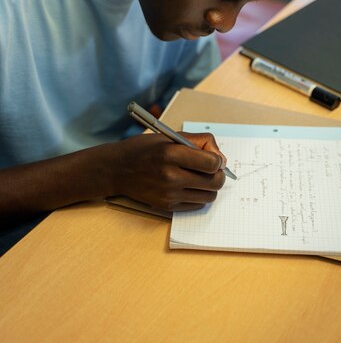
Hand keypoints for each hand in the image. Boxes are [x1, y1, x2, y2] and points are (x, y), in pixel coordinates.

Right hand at [111, 132, 225, 211]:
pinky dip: (199, 196)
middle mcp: (170, 176)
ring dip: (210, 187)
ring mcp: (168, 193)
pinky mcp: (166, 206)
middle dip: (218, 174)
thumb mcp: (170, 136)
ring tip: (200, 177)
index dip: (218, 160)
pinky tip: (189, 186)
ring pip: (209, 196)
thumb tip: (221, 159)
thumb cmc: (145, 149)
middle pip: (214, 182)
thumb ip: (199, 142)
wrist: (117, 169)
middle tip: (212, 169)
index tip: (214, 158)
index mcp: (171, 153)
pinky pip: (197, 205)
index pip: (212, 163)